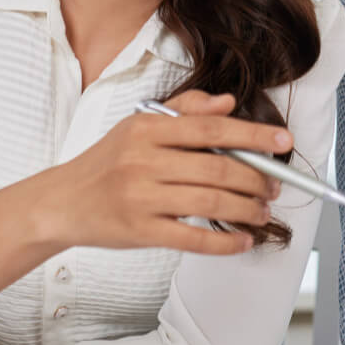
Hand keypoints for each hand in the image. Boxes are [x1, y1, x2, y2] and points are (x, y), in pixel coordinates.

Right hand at [39, 90, 288, 254]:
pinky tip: (243, 240)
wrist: (61, 203)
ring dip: (247, 209)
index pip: (211, 128)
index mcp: (147, 129)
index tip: (283, 141)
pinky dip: (224, 241)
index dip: (253, 136)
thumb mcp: (138, 125)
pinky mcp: (140, 232)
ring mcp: (141, 198)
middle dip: (256, 179)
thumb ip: (185, 110)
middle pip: (216, 169)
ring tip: (263, 211)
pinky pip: (192, 239)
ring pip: (210, 204)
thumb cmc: (107, 162)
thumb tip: (227, 103)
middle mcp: (144, 161)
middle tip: (274, 186)